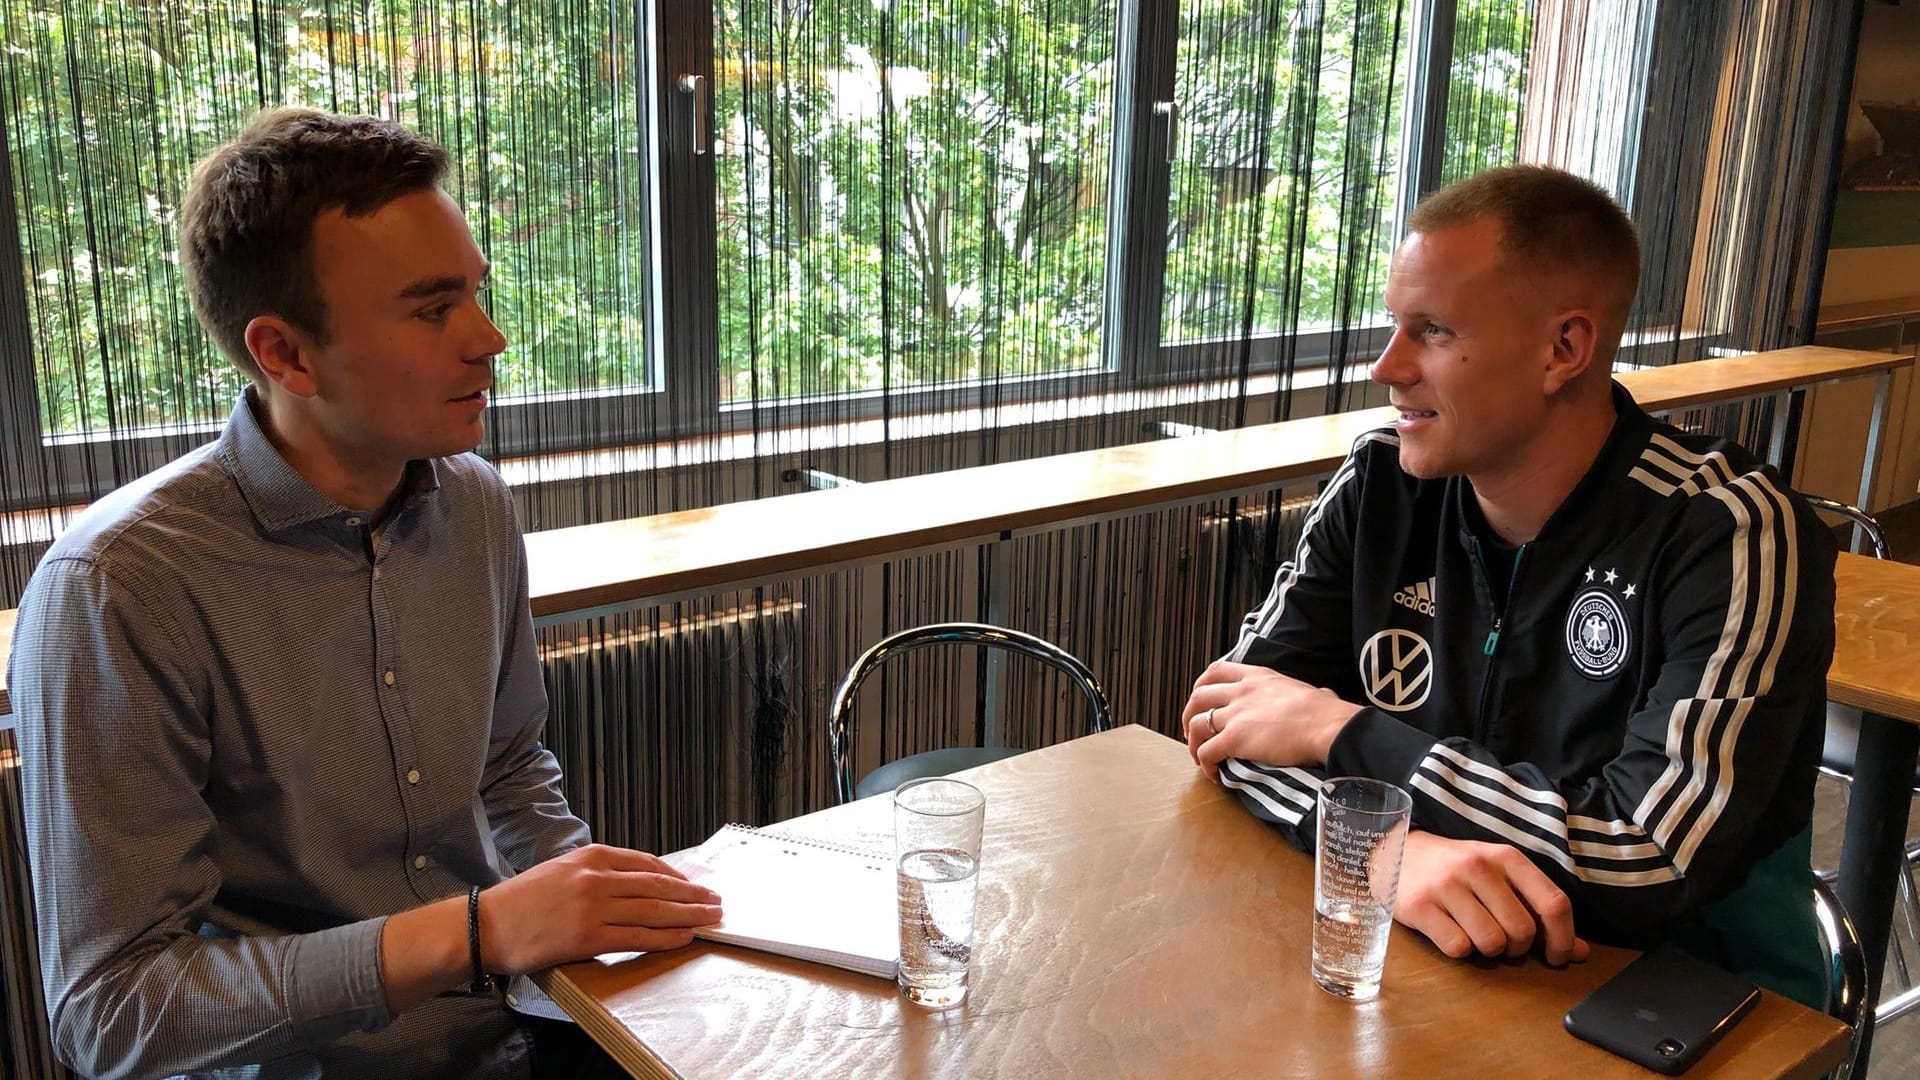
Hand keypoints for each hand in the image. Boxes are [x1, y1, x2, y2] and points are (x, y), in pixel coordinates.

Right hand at [479, 843, 723, 974]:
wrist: (486, 925)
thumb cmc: (522, 900)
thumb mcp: (563, 870)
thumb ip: (599, 873)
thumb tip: (639, 886)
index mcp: (591, 856)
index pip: (646, 863)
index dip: (676, 876)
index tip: (692, 884)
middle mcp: (596, 877)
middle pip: (658, 886)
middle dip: (692, 894)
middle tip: (714, 901)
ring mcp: (594, 907)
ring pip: (654, 911)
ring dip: (688, 916)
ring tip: (709, 919)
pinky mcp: (589, 937)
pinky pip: (638, 937)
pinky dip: (666, 938)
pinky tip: (682, 938)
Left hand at [1181, 661, 1361, 777]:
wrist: (1327, 727)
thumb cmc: (1326, 713)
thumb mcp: (1309, 689)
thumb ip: (1306, 692)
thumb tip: (1325, 697)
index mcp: (1257, 676)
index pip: (1216, 671)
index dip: (1201, 686)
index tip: (1200, 701)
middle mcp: (1241, 691)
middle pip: (1198, 697)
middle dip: (1189, 716)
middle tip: (1193, 733)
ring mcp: (1236, 713)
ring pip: (1197, 725)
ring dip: (1193, 742)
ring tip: (1199, 757)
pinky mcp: (1235, 738)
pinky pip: (1207, 752)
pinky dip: (1205, 764)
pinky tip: (1213, 774)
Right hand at [1391, 831, 1587, 966]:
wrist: (1398, 853)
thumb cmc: (1457, 871)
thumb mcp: (1501, 878)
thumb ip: (1539, 911)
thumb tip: (1580, 953)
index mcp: (1506, 857)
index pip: (1553, 903)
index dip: (1563, 939)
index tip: (1558, 957)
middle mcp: (1478, 867)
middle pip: (1523, 930)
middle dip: (1519, 948)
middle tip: (1505, 943)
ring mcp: (1447, 886)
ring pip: (1492, 943)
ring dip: (1489, 950)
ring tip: (1476, 935)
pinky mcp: (1420, 906)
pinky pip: (1458, 948)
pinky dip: (1460, 950)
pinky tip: (1451, 932)